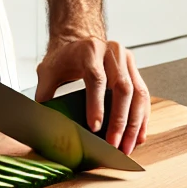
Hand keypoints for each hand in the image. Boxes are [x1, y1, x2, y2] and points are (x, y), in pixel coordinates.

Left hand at [35, 36, 149, 153]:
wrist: (79, 40)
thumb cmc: (64, 58)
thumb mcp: (48, 72)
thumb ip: (45, 94)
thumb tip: (42, 122)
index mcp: (90, 50)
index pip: (96, 78)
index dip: (97, 104)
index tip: (95, 127)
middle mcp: (112, 52)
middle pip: (122, 87)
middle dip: (119, 121)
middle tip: (113, 145)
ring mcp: (127, 61)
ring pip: (138, 94)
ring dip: (134, 124)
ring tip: (127, 147)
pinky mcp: (135, 70)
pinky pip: (143, 96)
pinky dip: (141, 118)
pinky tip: (138, 136)